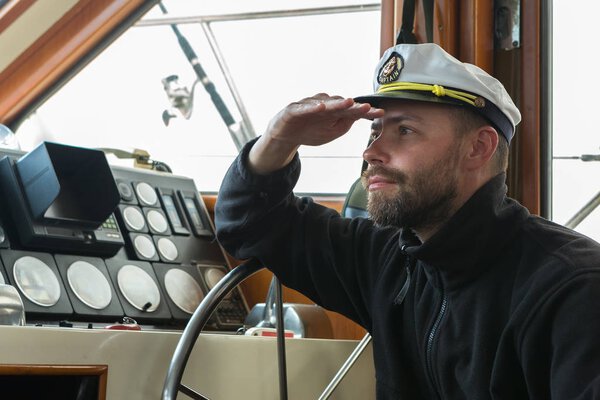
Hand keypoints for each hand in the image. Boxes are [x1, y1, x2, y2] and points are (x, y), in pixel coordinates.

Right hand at [267, 93, 382, 146]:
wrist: (285, 135)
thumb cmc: (311, 131)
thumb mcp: (331, 132)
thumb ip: (345, 124)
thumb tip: (359, 115)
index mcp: (335, 113)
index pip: (353, 111)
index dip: (366, 112)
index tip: (380, 113)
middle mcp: (324, 106)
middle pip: (341, 105)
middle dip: (354, 106)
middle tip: (367, 107)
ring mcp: (309, 106)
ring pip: (325, 104)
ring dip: (337, 103)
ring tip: (348, 103)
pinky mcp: (294, 109)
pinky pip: (305, 108)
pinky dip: (313, 107)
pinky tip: (321, 107)